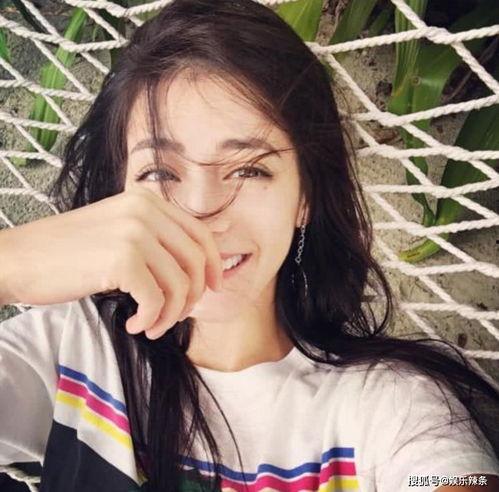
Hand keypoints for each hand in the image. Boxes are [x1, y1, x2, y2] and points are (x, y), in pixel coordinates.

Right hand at [0, 186, 222, 338]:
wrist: (18, 259)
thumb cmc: (68, 253)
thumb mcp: (120, 232)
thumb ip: (158, 237)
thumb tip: (209, 249)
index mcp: (147, 201)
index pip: (199, 234)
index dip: (214, 264)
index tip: (213, 288)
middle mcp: (145, 210)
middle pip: (196, 261)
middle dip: (193, 296)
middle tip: (175, 317)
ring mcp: (135, 232)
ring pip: (180, 285)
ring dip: (170, 315)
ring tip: (150, 326)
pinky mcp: (122, 259)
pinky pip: (156, 299)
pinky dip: (150, 319)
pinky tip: (133, 325)